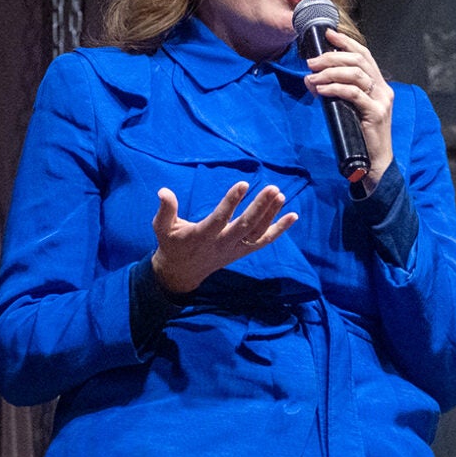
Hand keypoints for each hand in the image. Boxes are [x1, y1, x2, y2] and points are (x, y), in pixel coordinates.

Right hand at [148, 181, 296, 295]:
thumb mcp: (162, 228)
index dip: (231, 202)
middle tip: (272, 188)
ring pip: (257, 233)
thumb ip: (165, 210)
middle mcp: (222, 244)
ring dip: (271, 214)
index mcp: (203, 236)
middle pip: (245, 226)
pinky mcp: (243, 251)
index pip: (220, 218)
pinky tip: (293, 215)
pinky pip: (264, 241)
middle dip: (260, 207)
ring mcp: (235, 249)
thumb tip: (163, 191)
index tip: (243, 184)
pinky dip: (279, 229)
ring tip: (279, 194)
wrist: (182, 272)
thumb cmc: (172, 244)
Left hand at [302, 27, 395, 183]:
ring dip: (330, 72)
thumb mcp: (349, 108)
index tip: (328, 35)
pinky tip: (321, 90)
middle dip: (332, 56)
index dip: (346, 42)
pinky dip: (334, 88)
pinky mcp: (375, 113)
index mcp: (378, 84)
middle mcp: (383, 89)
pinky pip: (353, 94)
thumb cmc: (359, 136)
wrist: (374, 163)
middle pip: (358, 60)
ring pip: (356, 74)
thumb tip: (314, 77)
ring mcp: (381, 100)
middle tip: (311, 62)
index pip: (364, 55)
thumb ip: (339, 92)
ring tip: (312, 77)